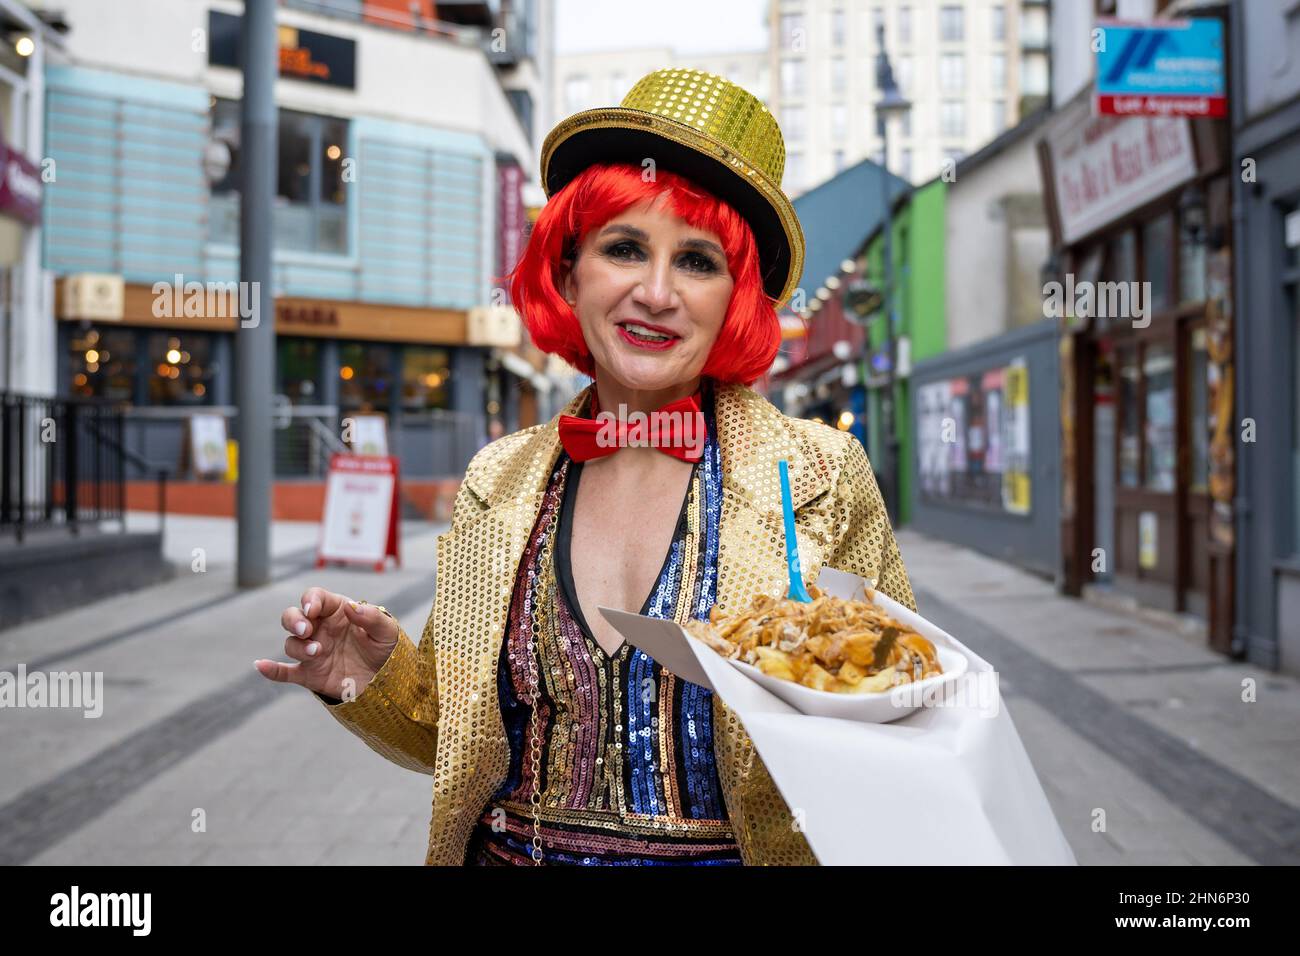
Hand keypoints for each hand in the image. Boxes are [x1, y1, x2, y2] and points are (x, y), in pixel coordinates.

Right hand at [255, 588, 400, 701]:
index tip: (314, 610)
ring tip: (317, 652)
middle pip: (293, 617)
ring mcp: (313, 651)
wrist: (389, 682)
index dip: (310, 600)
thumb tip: (350, 607)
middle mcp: (320, 629)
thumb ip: (371, 617)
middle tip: (307, 630)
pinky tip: (261, 666)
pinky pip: (285, 672)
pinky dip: (271, 670)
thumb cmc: (387, 650)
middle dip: (294, 621)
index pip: (314, 597)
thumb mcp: (387, 631)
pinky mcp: (310, 674)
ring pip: (291, 643)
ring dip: (298, 646)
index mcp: (336, 612)